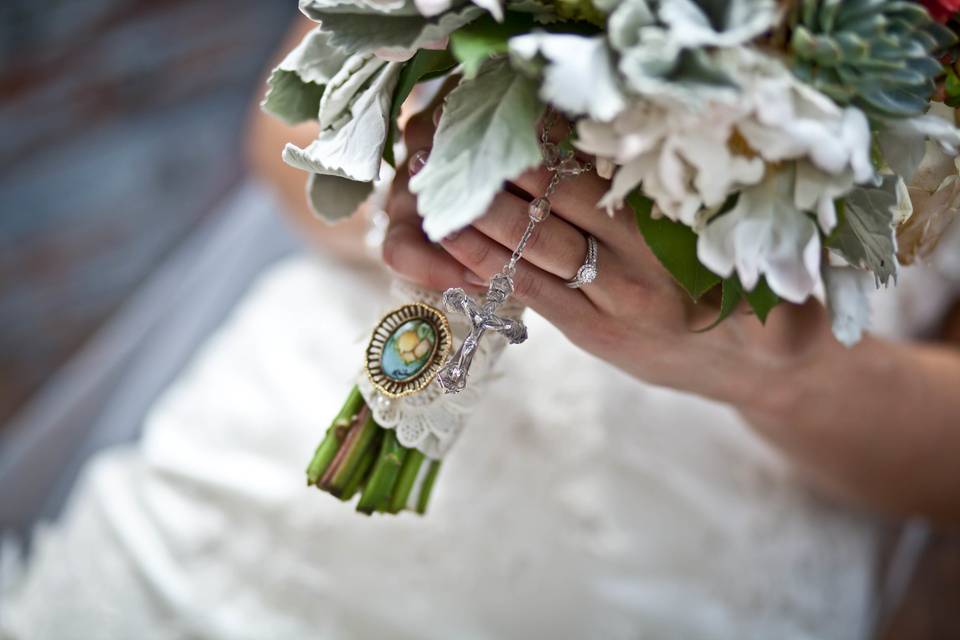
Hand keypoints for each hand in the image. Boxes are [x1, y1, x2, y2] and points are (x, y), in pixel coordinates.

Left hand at [382, 108, 838, 408]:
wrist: (769, 372)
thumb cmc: (769, 291)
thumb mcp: (758, 243)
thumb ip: (713, 202)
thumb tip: (658, 138)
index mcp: (677, 238)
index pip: (593, 175)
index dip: (544, 142)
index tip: (506, 112)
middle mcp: (636, 271)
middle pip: (550, 207)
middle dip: (497, 172)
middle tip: (449, 138)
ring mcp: (607, 308)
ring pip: (529, 252)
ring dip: (477, 217)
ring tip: (431, 184)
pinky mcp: (591, 336)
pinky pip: (530, 295)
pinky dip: (488, 265)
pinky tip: (452, 239)